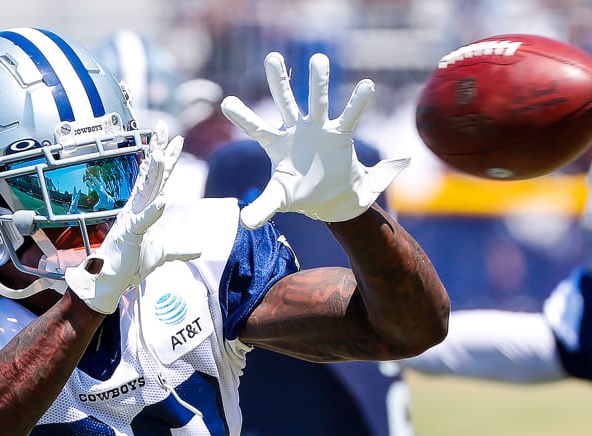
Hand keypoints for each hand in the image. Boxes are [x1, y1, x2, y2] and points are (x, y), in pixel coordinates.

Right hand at [64, 121, 200, 313]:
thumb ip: (180, 248)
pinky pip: (143, 221)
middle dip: (159, 152)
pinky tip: (163, 200)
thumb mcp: (163, 253)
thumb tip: (199, 248)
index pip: (158, 180)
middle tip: (165, 128)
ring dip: (154, 173)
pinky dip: (153, 211)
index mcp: (142, 209)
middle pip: (151, 176)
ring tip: (161, 153)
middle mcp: (135, 209)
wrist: (111, 281)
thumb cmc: (132, 264)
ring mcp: (131, 220)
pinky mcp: (129, 235)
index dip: (167, 160)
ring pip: (145, 191)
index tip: (176, 140)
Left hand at [220, 52, 408, 229]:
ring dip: (319, 83)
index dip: (243, 117)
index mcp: (278, 146)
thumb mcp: (280, 200)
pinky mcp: (341, 134)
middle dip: (279, 82)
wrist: (333, 201)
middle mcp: (297, 132)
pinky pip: (349, 116)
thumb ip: (262, 208)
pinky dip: (357, 102)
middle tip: (272, 57)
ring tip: (319, 58)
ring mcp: (319, 130)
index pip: (257, 129)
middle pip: (286, 103)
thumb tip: (243, 222)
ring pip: (318, 102)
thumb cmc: (303, 197)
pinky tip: (366, 85)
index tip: (225, 102)